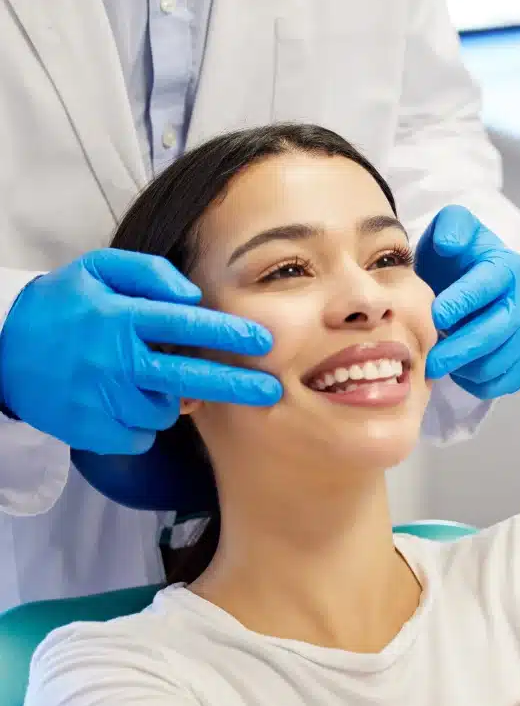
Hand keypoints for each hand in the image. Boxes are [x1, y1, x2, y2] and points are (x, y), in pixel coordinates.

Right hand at [0, 249, 281, 454]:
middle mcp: (114, 361)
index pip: (185, 324)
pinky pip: (140, 436)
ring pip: (164, 410)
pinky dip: (140, 423)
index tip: (263, 341)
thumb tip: (193, 295)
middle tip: (271, 392)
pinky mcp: (90, 431)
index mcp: (120, 318)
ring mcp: (101, 400)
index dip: (229, 333)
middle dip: (237, 386)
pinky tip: (121, 402)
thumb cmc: (61, 306)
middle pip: (189, 377)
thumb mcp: (96, 269)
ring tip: (141, 380)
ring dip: (167, 398)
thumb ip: (149, 273)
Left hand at [415, 205, 519, 399]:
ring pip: (504, 359)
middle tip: (431, 361)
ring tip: (440, 364)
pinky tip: (459, 374)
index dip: (463, 302)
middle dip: (463, 348)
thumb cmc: (455, 256)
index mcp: (506, 267)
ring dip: (469, 368)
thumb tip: (448, 243)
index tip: (435, 315)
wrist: (470, 277)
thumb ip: (450, 226)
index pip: (488, 286)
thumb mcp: (450, 228)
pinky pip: (509, 379)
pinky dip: (482, 383)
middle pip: (499, 330)